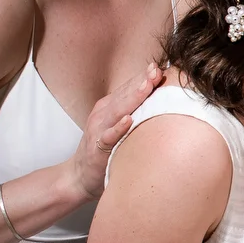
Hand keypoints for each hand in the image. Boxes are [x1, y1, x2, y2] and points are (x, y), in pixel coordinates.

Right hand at [65, 63, 162, 207]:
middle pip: (125, 95)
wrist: (79, 176)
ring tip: (147, 85)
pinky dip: (117, 128)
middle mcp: (103, 115)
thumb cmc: (106, 148)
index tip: (161, 66)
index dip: (144, 76)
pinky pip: (108, 137)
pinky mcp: (97, 149)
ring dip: (132, 98)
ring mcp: (98, 130)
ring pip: (117, 111)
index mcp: (110, 107)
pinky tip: (128, 121)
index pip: (129, 88)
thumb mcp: (119, 124)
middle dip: (142, 81)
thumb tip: (164, 99)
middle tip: (157, 70)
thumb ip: (137, 111)